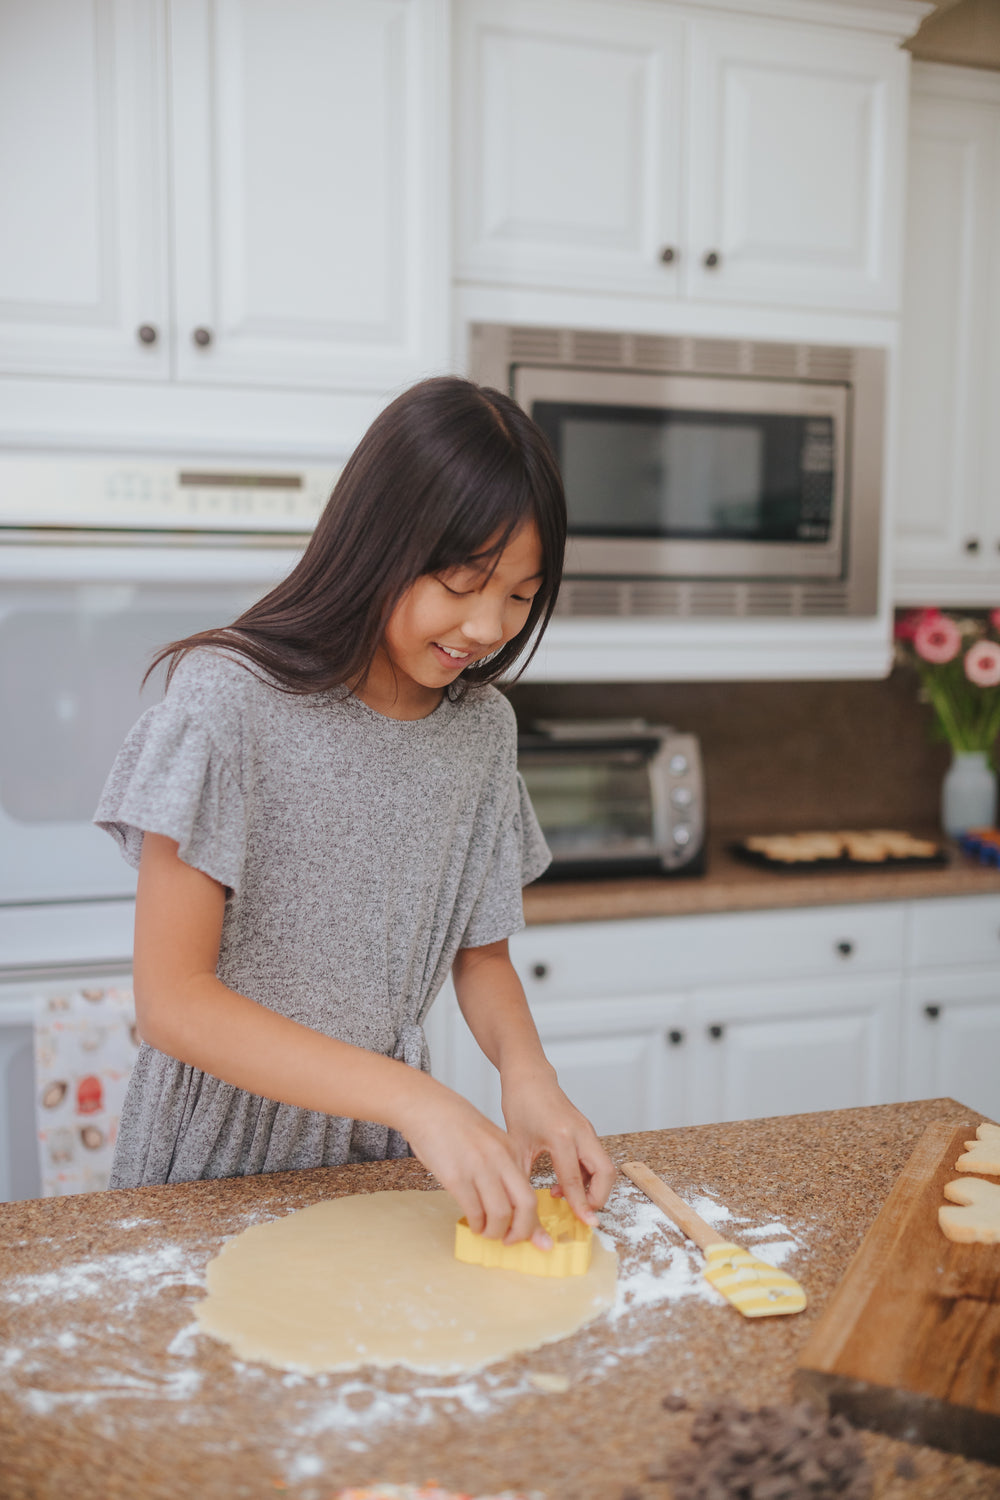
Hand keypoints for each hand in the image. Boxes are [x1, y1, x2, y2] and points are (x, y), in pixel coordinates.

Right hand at [400, 1080, 552, 1249]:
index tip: (538, 1239)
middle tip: (512, 1241)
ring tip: (487, 1232)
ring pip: (501, 1214)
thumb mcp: (488, 1140)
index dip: (535, 1221)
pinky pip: (474, 1211)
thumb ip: (501, 1167)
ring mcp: (479, 1168)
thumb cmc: (455, 1125)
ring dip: (495, 1232)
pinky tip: (473, 1223)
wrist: (427, 1107)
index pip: (532, 1192)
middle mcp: (500, 1159)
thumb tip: (509, 1202)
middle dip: (523, 1232)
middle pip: (526, 1205)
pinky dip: (476, 1224)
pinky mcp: (456, 1176)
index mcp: (511, 1150)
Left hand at [500, 1070, 616, 1228]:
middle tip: (582, 1212)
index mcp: (561, 1136)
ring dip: (593, 1187)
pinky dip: (589, 1175)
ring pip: (605, 1166)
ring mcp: (587, 1130)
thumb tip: (522, 1205)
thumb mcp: (517, 1144)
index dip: (581, 1205)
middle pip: (605, 1173)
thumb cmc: (521, 1105)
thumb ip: (523, 1176)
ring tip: (566, 1196)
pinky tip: (566, 1182)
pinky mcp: (587, 1130)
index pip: (574, 1180)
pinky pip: (597, 1158)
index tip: (587, 1224)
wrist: (530, 1077)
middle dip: (598, 1197)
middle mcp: (580, 1133)